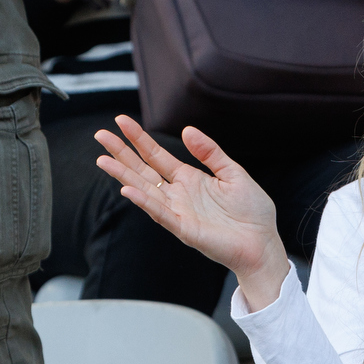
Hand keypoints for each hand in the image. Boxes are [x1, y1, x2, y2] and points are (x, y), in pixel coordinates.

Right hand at [94, 116, 291, 309]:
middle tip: (100, 135)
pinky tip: (128, 190)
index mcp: (189, 179)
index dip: (139, 139)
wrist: (263, 242)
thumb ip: (210, 153)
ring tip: (102, 159)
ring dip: (123, 176)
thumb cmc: (252, 212)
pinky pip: (160, 214)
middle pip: (143, 170)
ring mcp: (178, 212)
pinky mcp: (184, 229)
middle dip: (122, 153)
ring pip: (144, 190)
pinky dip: (144, 202)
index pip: (157, 156)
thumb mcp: (233, 173)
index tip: (121, 121)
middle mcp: (178, 195)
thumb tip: (187, 130)